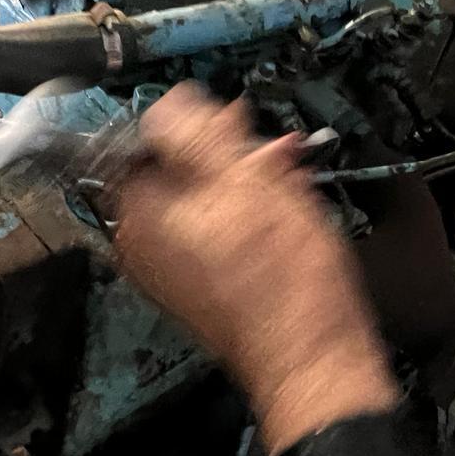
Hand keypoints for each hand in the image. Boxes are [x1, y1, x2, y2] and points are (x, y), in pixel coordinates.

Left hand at [115, 83, 398, 452]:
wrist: (314, 355)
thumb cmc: (286, 282)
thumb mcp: (245, 182)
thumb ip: (195, 134)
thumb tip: (166, 100)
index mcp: (140, 214)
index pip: (145, 139)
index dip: (193, 121)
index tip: (229, 122)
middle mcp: (144, 243)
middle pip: (176, 167)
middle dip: (224, 150)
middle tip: (265, 148)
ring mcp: (173, 267)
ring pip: (203, 195)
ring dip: (244, 176)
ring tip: (285, 174)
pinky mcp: (203, 282)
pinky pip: (217, 228)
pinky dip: (247, 209)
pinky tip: (282, 204)